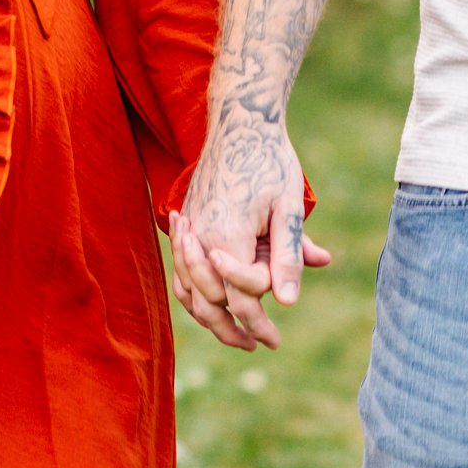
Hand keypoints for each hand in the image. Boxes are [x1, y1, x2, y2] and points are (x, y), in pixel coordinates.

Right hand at [170, 114, 329, 350]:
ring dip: (209, 317)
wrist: (239, 122)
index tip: (275, 340)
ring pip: (188, 290)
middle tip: (256, 346)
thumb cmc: (270, 162)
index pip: (240, 296)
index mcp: (227, 236)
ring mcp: (188, 229)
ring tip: (233, 335)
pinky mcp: (185, 222)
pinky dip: (191, 293)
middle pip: (208, 302)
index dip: (258, 323)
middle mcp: (199, 237)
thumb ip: (287, 255)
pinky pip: (180, 271)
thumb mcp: (287, 208)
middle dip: (231, 330)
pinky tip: (207, 304)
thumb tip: (288, 303)